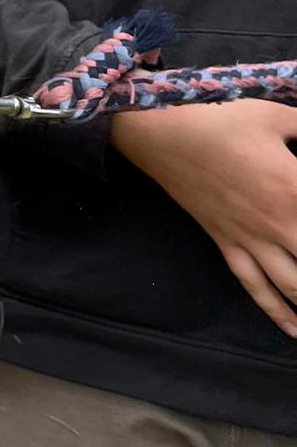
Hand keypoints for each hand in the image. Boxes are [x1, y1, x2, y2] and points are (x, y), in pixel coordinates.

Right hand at [110, 100, 296, 336]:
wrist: (162, 136)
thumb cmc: (221, 121)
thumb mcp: (277, 116)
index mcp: (296, 191)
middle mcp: (279, 225)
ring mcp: (251, 240)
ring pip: (294, 286)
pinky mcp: (228, 245)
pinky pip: (254, 287)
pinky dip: (277, 312)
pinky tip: (294, 330)